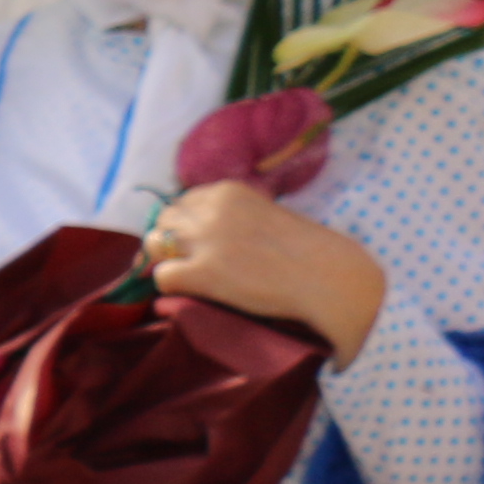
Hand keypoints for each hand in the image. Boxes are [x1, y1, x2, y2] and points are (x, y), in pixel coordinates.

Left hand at [141, 180, 387, 364]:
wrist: (330, 279)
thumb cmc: (305, 251)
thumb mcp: (264, 214)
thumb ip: (231, 214)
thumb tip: (196, 227)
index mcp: (227, 192)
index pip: (182, 202)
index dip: (184, 224)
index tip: (197, 242)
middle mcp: (211, 210)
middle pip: (163, 220)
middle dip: (171, 241)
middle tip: (190, 261)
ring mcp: (205, 240)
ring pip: (153, 244)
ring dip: (165, 260)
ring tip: (190, 276)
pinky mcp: (203, 272)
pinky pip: (162, 276)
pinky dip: (171, 286)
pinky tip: (194, 291)